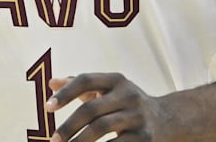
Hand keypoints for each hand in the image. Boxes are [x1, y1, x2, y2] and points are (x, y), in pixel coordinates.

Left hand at [46, 73, 168, 141]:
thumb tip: (51, 83)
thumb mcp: (108, 89)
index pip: (86, 80)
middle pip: (91, 109)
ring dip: (79, 141)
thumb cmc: (127, 103)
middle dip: (69, 126)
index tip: (47, 107)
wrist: (168, 119)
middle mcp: (128, 95)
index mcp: (116, 80)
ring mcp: (137, 117)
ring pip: (101, 128)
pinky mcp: (144, 138)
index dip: (66, 93)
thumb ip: (80, 85)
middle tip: (54, 140)